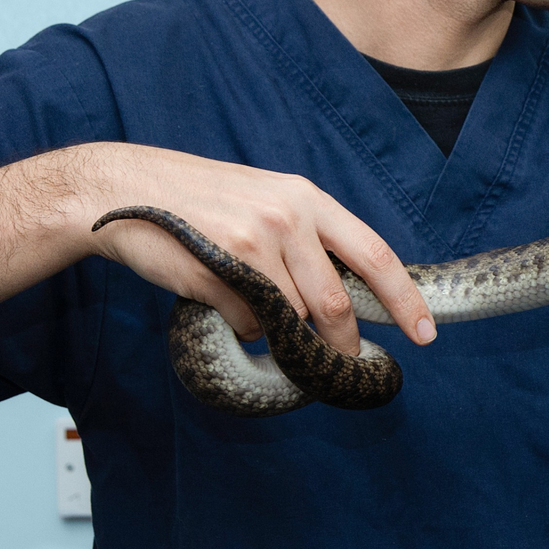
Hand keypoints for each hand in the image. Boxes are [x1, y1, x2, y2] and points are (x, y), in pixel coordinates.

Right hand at [78, 143, 433, 354]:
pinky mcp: (216, 271)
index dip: (405, 300)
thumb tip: (347, 298)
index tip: (426, 334)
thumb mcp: (267, 199)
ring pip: (290, 318)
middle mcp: (286, 217)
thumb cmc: (202, 201)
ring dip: (279, 329)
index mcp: (308, 199)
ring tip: (251, 304)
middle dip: (342, 344)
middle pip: (335, 304)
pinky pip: (247, 324)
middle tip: (340, 360)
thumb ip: (309, 239)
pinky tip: (220, 300)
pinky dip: (241, 326)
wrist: (122, 188)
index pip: (375, 256)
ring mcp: (250, 243)